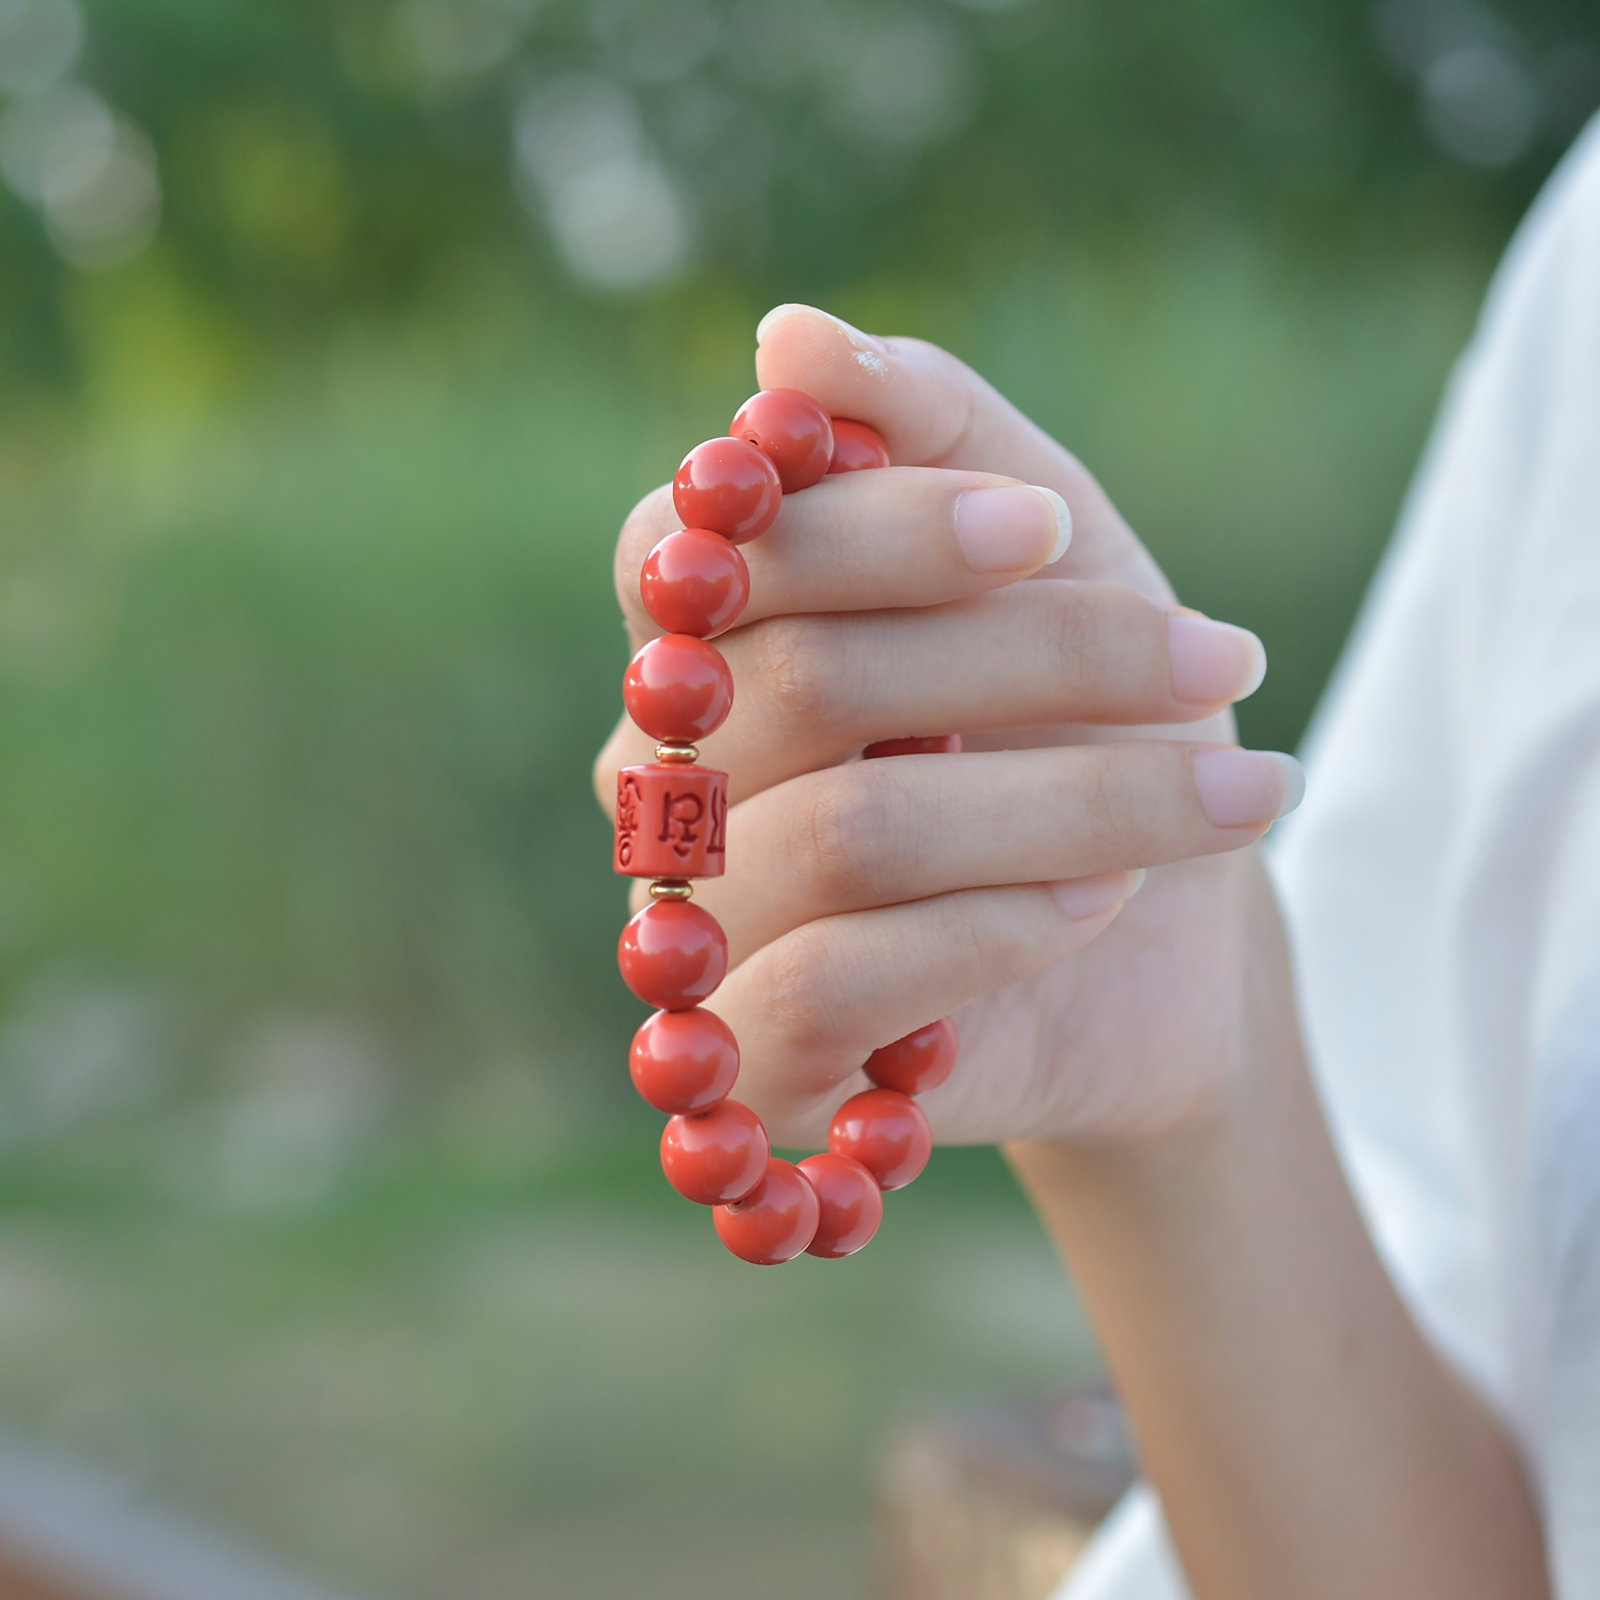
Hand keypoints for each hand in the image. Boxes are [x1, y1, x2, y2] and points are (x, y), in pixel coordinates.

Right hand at [592, 304, 1303, 1151]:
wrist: (1167, 945)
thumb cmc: (1089, 723)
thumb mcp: (1057, 553)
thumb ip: (933, 432)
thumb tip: (786, 335)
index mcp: (712, 635)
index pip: (692, 543)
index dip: (870, 526)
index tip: (1047, 529)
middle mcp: (671, 772)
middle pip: (794, 678)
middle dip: (1037, 657)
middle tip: (1216, 656)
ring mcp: (701, 918)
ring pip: (842, 830)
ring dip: (1071, 804)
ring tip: (1223, 798)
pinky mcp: (754, 1054)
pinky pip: (836, 976)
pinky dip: (1000, 928)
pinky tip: (1100, 904)